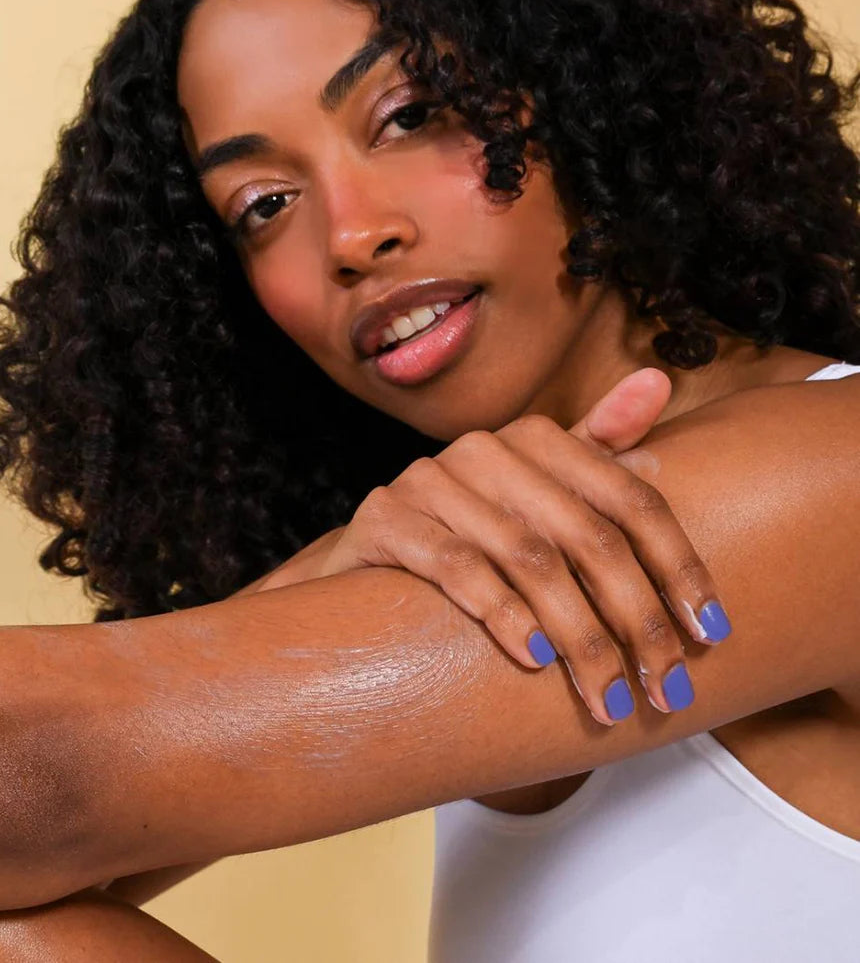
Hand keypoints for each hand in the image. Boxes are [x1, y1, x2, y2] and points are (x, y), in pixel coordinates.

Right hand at [314, 368, 730, 725]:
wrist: (369, 559)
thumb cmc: (471, 535)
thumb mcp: (539, 494)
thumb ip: (598, 446)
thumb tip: (657, 383)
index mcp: (536, 437)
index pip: (629, 496)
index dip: (677, 564)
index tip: (711, 631)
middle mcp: (485, 448)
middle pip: (586, 535)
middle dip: (634, 618)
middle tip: (666, 686)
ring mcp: (429, 479)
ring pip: (528, 557)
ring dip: (579, 635)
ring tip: (609, 697)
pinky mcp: (384, 518)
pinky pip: (455, 565)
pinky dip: (501, 613)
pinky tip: (535, 659)